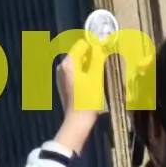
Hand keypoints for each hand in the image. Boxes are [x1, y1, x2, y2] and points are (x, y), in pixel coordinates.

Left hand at [53, 26, 114, 141]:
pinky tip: (93, 83)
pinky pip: (75, 73)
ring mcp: (61, 77)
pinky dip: (84, 74)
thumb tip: (98, 46)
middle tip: (104, 64)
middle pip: (79, 55)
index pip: (81, 45)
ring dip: (89, 66)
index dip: (93, 46)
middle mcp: (61, 67)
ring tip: (100, 74)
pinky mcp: (63, 85)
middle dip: (92, 57)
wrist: (77, 121)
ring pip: (78, 64)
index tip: (104, 52)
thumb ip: (97, 58)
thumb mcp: (96, 77)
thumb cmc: (87, 99)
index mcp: (67, 63)